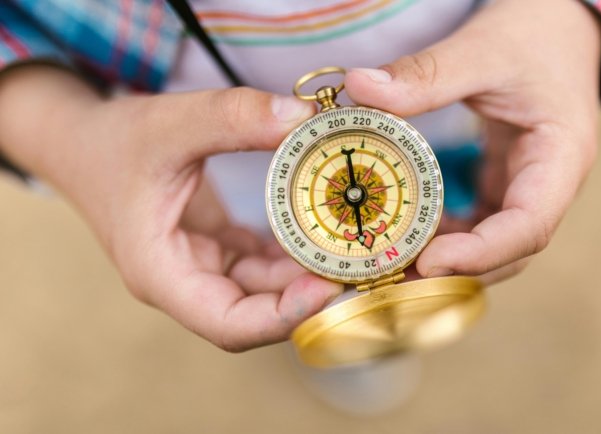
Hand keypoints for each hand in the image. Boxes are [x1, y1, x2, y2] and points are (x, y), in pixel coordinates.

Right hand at [0, 66, 341, 350]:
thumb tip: (303, 118)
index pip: (229, 324)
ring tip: (354, 246)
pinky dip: (294, 253)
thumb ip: (233, 117)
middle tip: (361, 265)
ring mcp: (201, 269)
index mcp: (161, 274)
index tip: (328, 285)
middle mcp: (185, 282)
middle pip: (257, 314)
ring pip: (265, 291)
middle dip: (309, 296)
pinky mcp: (215, 252)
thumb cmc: (112, 141)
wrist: (82, 144)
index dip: (283, 316)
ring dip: (307, 274)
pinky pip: (263, 265)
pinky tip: (326, 230)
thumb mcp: (169, 123)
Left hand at [345, 0, 600, 283]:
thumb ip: (426, 73)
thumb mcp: (482, 48)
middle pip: (508, 253)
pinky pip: (475, 227)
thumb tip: (360, 88)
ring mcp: (526, 190)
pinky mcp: (504, 186)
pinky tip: (404, 238)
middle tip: (392, 280)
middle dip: (454, 273)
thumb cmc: (534, 34)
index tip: (427, 261)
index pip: (529, 226)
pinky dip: (442, 239)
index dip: (480, 253)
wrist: (557, 25)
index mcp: (561, 159)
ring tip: (388, 270)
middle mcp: (548, 187)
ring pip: (490, 247)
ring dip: (444, 265)